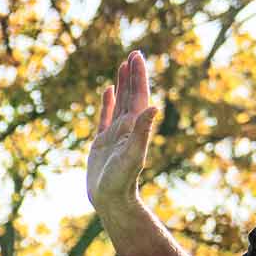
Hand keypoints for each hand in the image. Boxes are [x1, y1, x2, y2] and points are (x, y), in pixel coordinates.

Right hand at [87, 50, 161, 217]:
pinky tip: (108, 90)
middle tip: (133, 53)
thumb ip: (143, 131)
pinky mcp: (102, 143)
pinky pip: (105, 117)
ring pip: (119, 103)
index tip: (136, 55)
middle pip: (130, 95)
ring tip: (123, 66)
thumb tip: (154, 106)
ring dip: (122, 84)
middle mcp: (127, 128)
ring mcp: (115, 135)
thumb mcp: (133, 155)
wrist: (111, 202)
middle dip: (132, 74)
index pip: (138, 95)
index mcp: (134, 127)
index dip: (138, 75)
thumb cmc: (122, 181)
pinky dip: (107, 102)